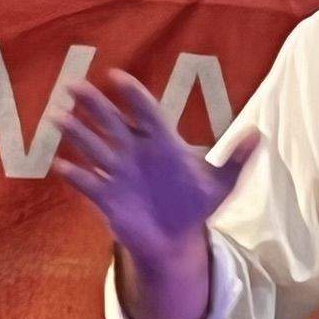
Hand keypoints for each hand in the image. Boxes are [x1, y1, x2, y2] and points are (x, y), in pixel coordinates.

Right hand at [52, 71, 254, 281]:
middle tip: (75, 85)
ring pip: (94, 147)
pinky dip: (75, 175)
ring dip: (76, 134)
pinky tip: (60, 166)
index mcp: (162, 142)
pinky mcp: (107, 196)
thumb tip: (259, 136)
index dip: (132, 96)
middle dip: (94, 105)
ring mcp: (118, 172)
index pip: (146, 112)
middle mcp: (135, 151)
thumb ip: (237, 161)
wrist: (176, 240)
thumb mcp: (222, 185)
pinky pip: (88, 182)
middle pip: (112, 122)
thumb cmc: (195, 205)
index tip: (116, 78)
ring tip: (59, 118)